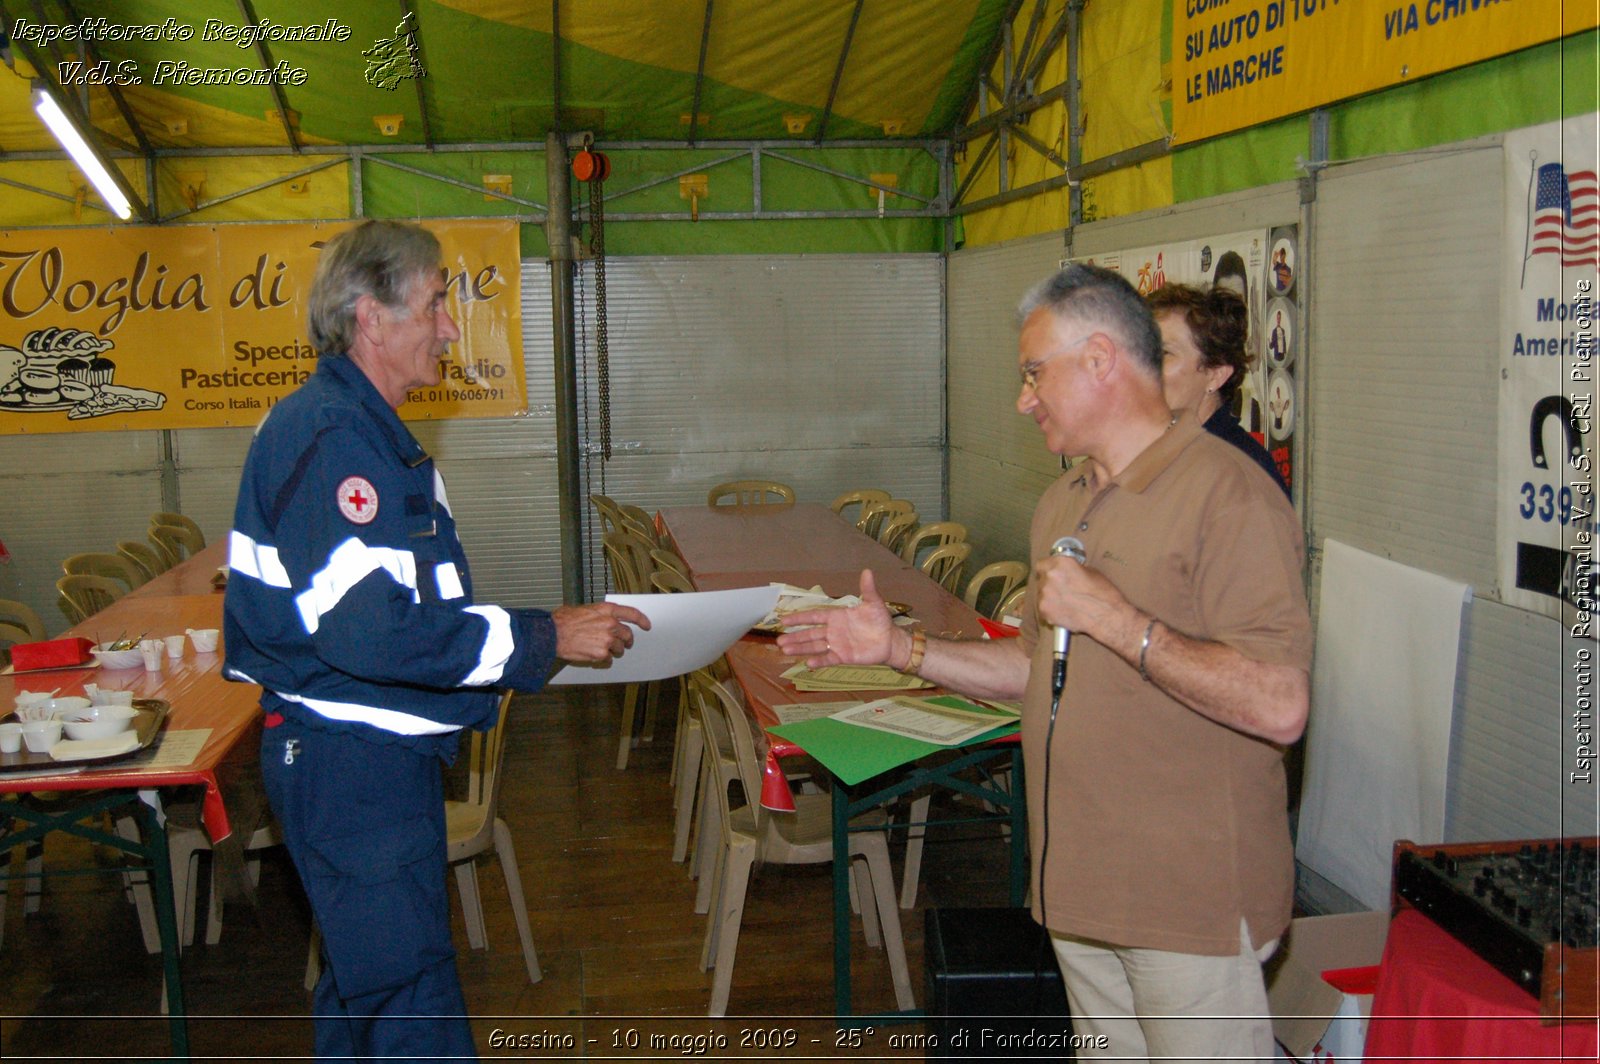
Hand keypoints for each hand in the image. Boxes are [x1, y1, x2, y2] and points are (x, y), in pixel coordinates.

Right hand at [553, 602, 650, 662]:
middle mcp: (610, 623)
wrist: (552, 634)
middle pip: (627, 634)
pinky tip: (593, 655)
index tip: (647, 625)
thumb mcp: (584, 609)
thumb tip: (602, 618)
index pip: (632, 613)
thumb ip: (598, 614)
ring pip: (619, 649)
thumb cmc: (563, 620)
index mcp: (607, 610)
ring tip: (602, 650)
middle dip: (626, 641)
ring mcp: (607, 639)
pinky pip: (608, 659)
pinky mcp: (601, 653)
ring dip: (614, 651)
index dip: (642, 620)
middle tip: (623, 644)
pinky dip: (603, 659)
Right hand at [774, 569, 906, 668]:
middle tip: (779, 641)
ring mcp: (837, 644)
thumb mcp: (874, 603)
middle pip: (810, 634)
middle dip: (795, 637)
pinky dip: (819, 661)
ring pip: (815, 646)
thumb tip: (867, 571)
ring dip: (800, 648)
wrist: (890, 640)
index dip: (799, 618)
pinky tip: (808, 663)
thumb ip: (867, 589)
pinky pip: (828, 658)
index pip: (814, 616)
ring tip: (785, 650)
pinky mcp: (843, 657)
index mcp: (836, 617)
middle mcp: (833, 631)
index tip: (783, 620)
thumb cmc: (880, 621)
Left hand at [1032, 552, 1134, 644]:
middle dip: (1050, 584)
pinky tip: (1064, 611)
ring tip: (1066, 603)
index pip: (1042, 564)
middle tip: (1063, 590)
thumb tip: (1065, 571)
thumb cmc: (1103, 594)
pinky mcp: (1044, 611)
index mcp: (1061, 563)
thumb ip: (1072, 569)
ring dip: (1050, 597)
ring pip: (1041, 594)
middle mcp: (1050, 576)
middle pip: (1042, 579)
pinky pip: (1043, 608)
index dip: (1048, 569)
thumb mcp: (1090, 571)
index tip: (1053, 574)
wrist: (1107, 617)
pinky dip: (1051, 610)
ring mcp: (1045, 594)